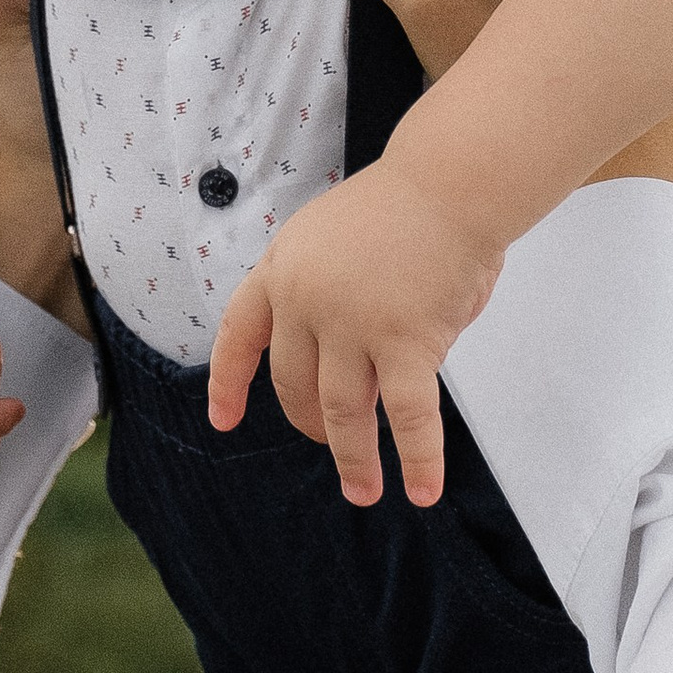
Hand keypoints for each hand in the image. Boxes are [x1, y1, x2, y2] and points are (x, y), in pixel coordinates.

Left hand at [207, 163, 501, 507]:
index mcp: (282, 268)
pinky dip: (417, 459)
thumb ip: (325, 294)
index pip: (239, 334)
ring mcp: (353, 324)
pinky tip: (420, 490)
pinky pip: (409, 416)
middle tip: (331, 447)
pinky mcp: (405, 342)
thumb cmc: (404, 205)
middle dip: (311, 424)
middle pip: (294, 385)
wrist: (449, 181)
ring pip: (342, 411)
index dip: (228, 381)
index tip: (223, 420)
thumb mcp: (331, 237)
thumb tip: (352, 355)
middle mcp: (306, 301)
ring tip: (364, 491)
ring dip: (354, 459)